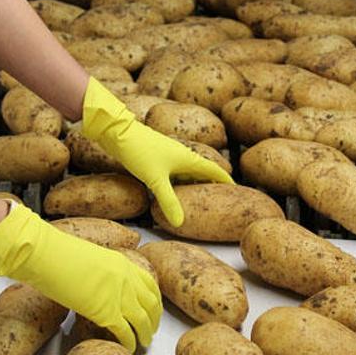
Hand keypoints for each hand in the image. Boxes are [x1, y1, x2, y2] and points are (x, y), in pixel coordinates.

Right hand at [0, 202, 161, 351]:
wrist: (49, 256)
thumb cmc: (60, 254)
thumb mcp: (92, 258)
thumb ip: (104, 272)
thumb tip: (100, 284)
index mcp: (124, 263)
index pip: (149, 283)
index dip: (154, 299)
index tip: (154, 308)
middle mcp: (128, 280)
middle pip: (151, 304)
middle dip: (154, 319)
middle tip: (152, 329)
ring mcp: (120, 296)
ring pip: (143, 321)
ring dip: (145, 334)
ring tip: (145, 342)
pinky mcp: (107, 313)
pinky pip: (126, 332)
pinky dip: (129, 342)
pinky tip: (129, 347)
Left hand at [80, 77, 232, 226]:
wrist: (118, 132)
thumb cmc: (140, 150)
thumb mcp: (156, 179)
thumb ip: (168, 201)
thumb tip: (179, 223)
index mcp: (189, 158)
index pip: (215, 170)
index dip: (226, 181)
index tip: (237, 191)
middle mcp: (182, 156)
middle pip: (203, 173)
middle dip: (212, 185)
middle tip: (220, 200)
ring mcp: (169, 157)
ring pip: (188, 174)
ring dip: (194, 185)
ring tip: (200, 200)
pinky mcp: (157, 159)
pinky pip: (174, 174)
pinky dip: (178, 184)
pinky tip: (173, 193)